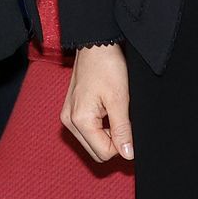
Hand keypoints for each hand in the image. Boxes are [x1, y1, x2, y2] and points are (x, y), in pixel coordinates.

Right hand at [61, 43, 134, 163]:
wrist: (95, 44)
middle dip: (113, 141)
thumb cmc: (106, 66)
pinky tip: (106, 108)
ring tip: (113, 110)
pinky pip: (88, 130)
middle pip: (96, 151)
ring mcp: (68, 116)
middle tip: (122, 118)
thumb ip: (122, 130)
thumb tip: (128, 154)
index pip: (104, 153)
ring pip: (92, 142)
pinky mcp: (71, 111)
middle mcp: (69, 121)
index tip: (129, 126)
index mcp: (79, 120)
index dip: (121, 144)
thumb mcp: (119, 99)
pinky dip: (100, 126)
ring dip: (107, 133)